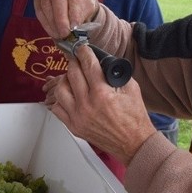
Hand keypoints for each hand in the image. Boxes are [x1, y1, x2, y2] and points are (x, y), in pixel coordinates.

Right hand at [34, 0, 98, 38]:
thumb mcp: (89, 4)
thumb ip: (84, 12)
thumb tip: (75, 25)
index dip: (74, 11)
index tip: (75, 26)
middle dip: (61, 18)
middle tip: (66, 33)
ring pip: (47, 4)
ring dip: (53, 22)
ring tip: (60, 35)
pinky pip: (39, 9)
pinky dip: (46, 23)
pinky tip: (53, 32)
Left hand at [43, 45, 155, 164]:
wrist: (133, 143)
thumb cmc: (134, 118)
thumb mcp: (131, 88)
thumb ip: (115, 73)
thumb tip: (101, 62)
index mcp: (102, 94)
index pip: (88, 65)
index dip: (84, 53)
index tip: (82, 49)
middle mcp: (87, 105)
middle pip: (72, 74)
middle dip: (74, 62)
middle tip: (77, 59)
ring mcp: (78, 117)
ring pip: (60, 90)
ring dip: (65, 80)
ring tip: (72, 77)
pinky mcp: (73, 126)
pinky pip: (57, 107)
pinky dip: (60, 98)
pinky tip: (68, 95)